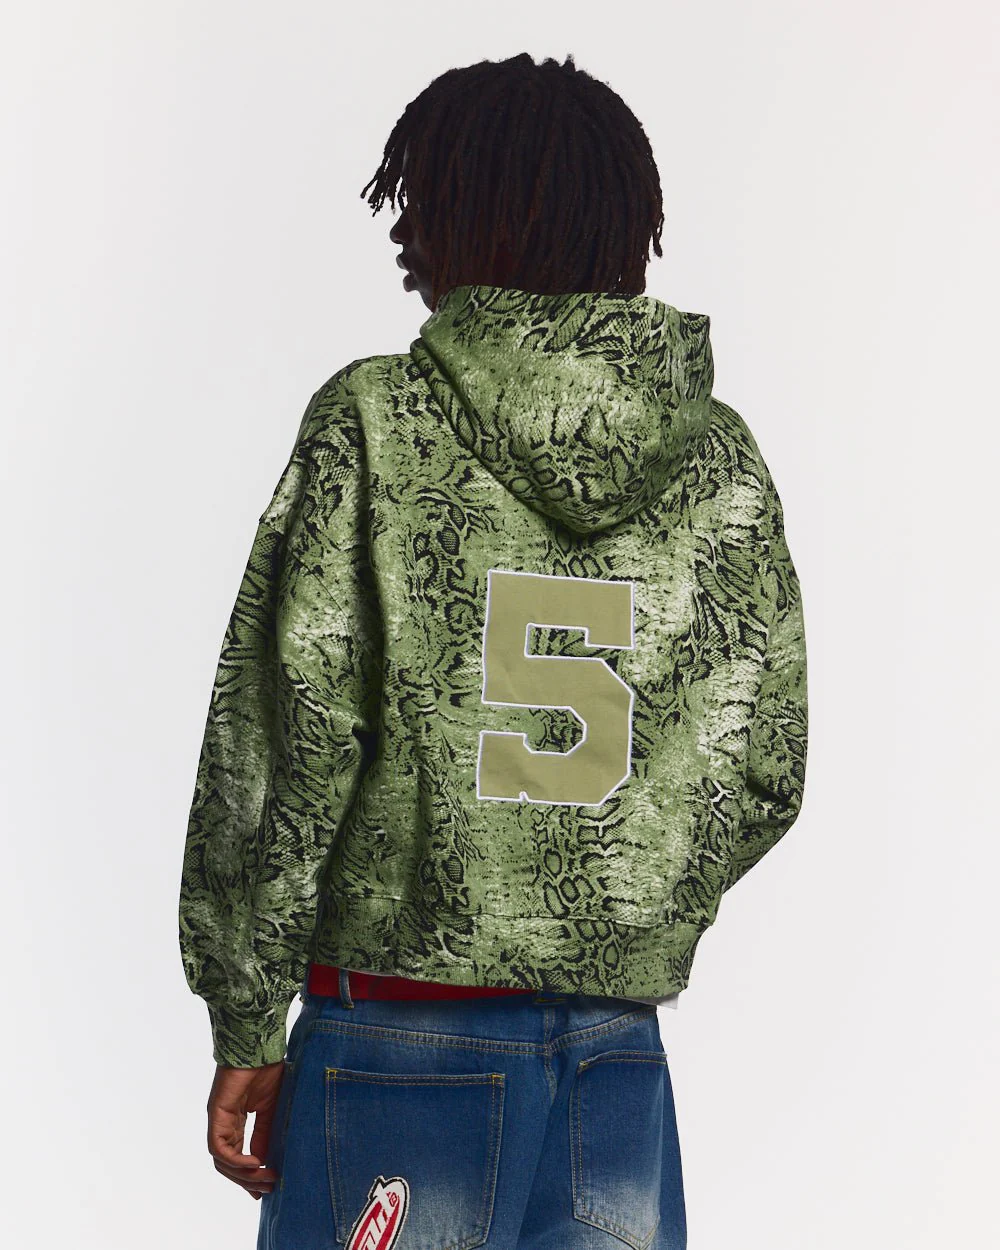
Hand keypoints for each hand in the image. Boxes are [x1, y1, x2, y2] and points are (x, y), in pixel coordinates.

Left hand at [207, 1060, 285, 1199]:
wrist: (259, 1046)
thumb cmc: (266, 1069)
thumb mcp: (271, 1108)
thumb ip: (265, 1133)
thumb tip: (265, 1161)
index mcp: (236, 1122)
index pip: (237, 1157)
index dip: (249, 1176)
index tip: (266, 1189)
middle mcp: (224, 1124)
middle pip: (228, 1165)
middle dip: (248, 1180)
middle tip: (269, 1188)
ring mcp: (218, 1120)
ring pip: (222, 1161)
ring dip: (244, 1174)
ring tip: (267, 1178)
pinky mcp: (216, 1115)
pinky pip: (219, 1148)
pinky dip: (236, 1160)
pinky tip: (256, 1163)